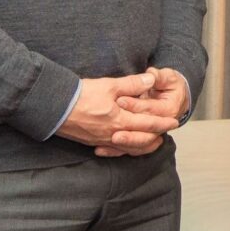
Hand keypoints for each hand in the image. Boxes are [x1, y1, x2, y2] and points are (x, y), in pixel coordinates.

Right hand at [57, 71, 177, 156]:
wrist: (54, 108)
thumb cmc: (81, 95)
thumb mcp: (109, 85)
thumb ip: (132, 84)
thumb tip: (150, 80)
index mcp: (121, 121)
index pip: (149, 124)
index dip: (163, 123)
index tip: (174, 122)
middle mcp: (114, 135)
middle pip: (142, 141)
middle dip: (156, 136)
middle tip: (166, 132)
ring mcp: (103, 141)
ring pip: (130, 148)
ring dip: (143, 144)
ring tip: (151, 140)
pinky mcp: (93, 142)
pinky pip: (115, 150)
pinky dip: (126, 148)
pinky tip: (126, 145)